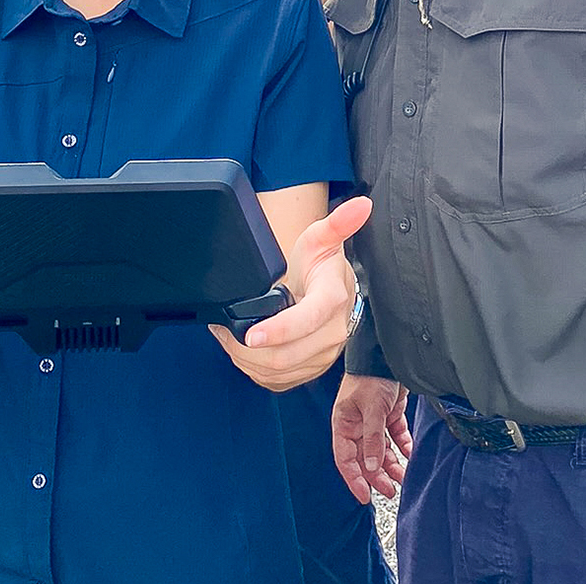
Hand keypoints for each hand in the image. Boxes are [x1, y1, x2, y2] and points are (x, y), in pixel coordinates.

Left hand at [211, 195, 370, 390]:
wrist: (333, 293)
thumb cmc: (320, 266)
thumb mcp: (322, 239)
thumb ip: (337, 223)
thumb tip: (362, 204)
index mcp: (332, 300)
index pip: (306, 321)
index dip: (278, 330)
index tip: (251, 333)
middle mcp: (332, 334)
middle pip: (286, 354)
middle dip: (247, 346)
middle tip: (224, 327)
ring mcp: (322, 357)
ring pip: (278, 371)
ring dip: (246, 358)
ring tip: (229, 335)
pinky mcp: (311, 370)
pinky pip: (277, 380)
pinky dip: (253, 368)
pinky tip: (244, 349)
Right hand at [333, 373, 411, 501]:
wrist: (388, 354)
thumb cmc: (371, 377)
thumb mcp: (371, 409)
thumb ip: (372, 438)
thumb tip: (371, 467)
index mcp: (344, 423)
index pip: (345, 458)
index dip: (354, 479)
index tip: (365, 496)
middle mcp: (356, 425)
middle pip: (365, 458)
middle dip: (377, 476)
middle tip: (391, 490)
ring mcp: (373, 420)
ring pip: (381, 450)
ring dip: (392, 464)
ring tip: (404, 477)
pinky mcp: (389, 414)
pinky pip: (395, 437)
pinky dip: (402, 447)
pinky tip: (410, 455)